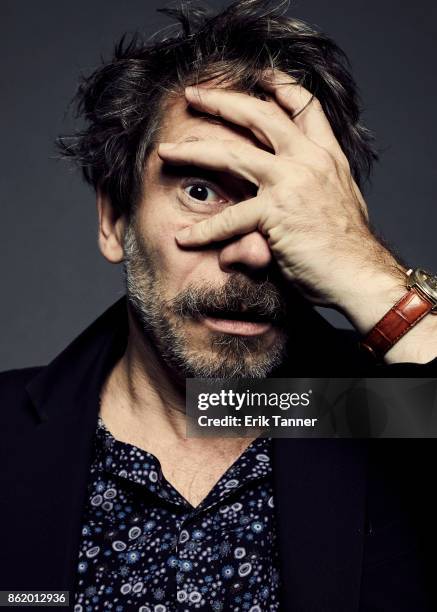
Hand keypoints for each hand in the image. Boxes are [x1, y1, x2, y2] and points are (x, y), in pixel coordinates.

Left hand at [158, 70, 405, 327]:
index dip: (280, 86)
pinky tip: (185, 238)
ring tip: (167, 151)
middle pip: (260, 115)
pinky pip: (230, 219)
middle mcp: (310, 160)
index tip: (259, 76)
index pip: (304, 107)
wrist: (361, 275)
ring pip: (232, 154)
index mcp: (327, 156)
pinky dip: (205, 231)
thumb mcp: (336, 205)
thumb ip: (308, 193)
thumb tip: (282, 199)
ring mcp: (292, 182)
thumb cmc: (348, 248)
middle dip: (222, 102)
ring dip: (194, 150)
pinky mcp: (276, 212)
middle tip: (194, 95)